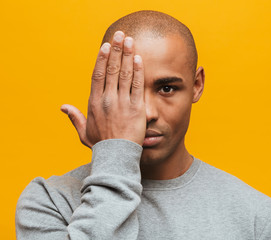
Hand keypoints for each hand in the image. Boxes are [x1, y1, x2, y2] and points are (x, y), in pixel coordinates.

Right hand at [60, 31, 145, 147]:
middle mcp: (107, 99)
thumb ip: (75, 118)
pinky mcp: (136, 108)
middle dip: (116, 50)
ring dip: (127, 56)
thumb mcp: (84, 132)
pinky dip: (138, 72)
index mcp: (94, 103)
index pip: (97, 75)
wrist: (117, 157)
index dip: (102, 59)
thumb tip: (63, 107)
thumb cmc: (101, 145)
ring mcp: (122, 103)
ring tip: (130, 41)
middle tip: (120, 35)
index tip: (106, 46)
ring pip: (124, 74)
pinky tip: (139, 59)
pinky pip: (137, 86)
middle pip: (111, 70)